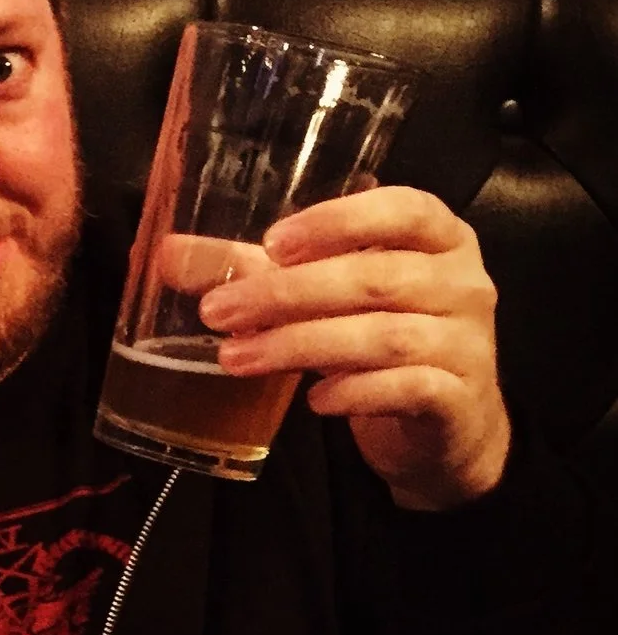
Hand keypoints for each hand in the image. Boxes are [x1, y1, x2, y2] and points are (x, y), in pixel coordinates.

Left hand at [198, 184, 511, 509]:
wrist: (445, 425)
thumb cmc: (378, 337)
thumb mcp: (321, 296)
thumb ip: (252, 268)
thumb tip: (166, 253)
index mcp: (438, 238)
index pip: (405, 209)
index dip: (339, 221)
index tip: (273, 242)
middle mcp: (463, 282)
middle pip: (376, 278)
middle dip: (287, 294)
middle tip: (217, 312)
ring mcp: (467, 341)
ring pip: (385, 336)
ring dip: (300, 345)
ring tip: (234, 358)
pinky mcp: (459, 397)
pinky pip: (408, 387)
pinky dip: (355, 391)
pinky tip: (312, 399)